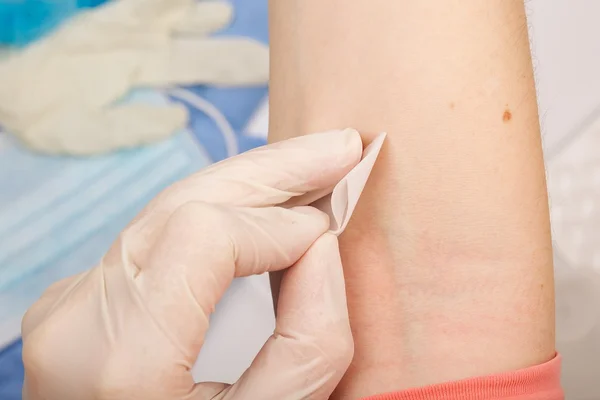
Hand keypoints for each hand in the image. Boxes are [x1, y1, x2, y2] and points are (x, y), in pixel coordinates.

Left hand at [21, 130, 362, 399]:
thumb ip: (308, 341)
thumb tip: (321, 244)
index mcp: (121, 358)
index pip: (205, 232)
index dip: (279, 224)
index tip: (330, 235)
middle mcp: (79, 316)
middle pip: (185, 199)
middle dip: (274, 169)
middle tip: (339, 149)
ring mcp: (71, 302)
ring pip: (170, 207)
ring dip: (250, 184)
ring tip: (311, 165)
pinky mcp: (81, 298)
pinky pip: (159, 235)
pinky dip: (220, 215)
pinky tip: (263, 205)